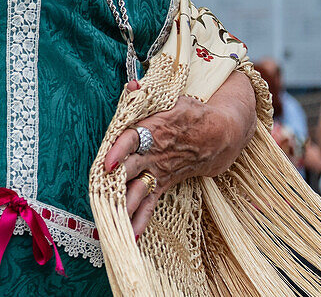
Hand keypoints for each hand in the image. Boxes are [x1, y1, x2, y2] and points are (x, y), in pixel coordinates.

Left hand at [102, 71, 255, 237]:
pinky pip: (151, 203)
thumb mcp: (172, 98)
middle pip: (131, 169)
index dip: (118, 151)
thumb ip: (146, 96)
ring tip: (110, 223)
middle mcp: (154, 154)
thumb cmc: (190, 112)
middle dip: (114, 183)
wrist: (222, 134)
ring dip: (124, 207)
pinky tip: (131, 235)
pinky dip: (141, 219)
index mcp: (154, 130)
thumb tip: (131, 86)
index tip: (106, 162)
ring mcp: (159, 170)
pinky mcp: (164, 183)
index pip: (132, 140)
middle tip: (98, 197)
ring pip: (138, 190)